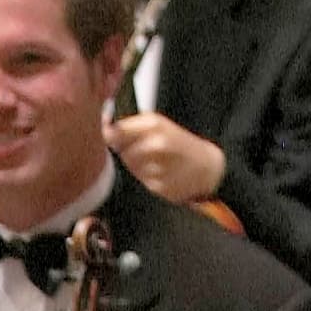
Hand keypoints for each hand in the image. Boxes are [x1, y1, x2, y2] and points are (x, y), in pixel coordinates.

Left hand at [108, 113, 227, 205]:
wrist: (206, 167)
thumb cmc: (179, 144)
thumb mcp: (160, 125)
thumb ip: (131, 126)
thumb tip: (103, 126)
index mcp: (154, 124)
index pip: (116, 130)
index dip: (109, 134)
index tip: (110, 135)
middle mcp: (156, 144)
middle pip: (121, 150)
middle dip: (126, 150)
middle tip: (142, 148)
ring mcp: (158, 166)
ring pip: (130, 166)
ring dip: (136, 164)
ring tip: (154, 160)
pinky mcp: (159, 186)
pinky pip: (141, 180)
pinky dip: (146, 177)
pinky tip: (161, 172)